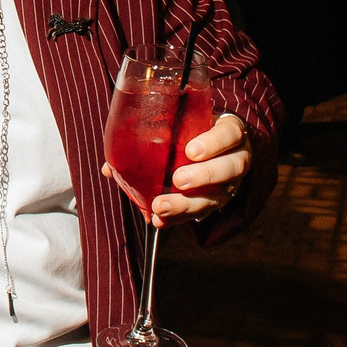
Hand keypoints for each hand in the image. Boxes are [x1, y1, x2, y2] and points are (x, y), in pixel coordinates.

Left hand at [101, 112, 249, 228]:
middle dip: (204, 175)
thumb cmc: (191, 131)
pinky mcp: (217, 202)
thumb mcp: (179, 125)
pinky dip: (178, 218)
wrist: (211, 148)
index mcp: (229, 132)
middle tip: (178, 179)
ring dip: (187, 203)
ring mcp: (230, 183)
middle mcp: (236, 158)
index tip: (191, 150)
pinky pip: (201, 213)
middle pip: (231, 168)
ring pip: (218, 196)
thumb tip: (110, 167)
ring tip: (161, 206)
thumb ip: (151, 134)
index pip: (231, 134)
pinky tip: (160, 222)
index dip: (214, 142)